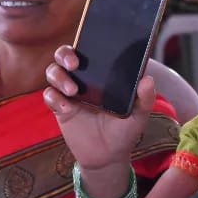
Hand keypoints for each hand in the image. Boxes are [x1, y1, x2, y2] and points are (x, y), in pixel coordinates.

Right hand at [44, 46, 155, 172]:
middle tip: (74, 64)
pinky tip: (67, 108)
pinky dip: (54, 99)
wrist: (109, 156)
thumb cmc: (125, 130)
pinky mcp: (60, 108)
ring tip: (73, 91)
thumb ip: (145, 99)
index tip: (89, 45)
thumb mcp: (139, 115)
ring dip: (59, 77)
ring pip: (53, 72)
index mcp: (103, 73)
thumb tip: (148, 79)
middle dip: (65, 54)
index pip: (90, 50)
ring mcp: (70, 92)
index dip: (85, 41)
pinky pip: (49, 96)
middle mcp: (84, 78)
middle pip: (64, 56)